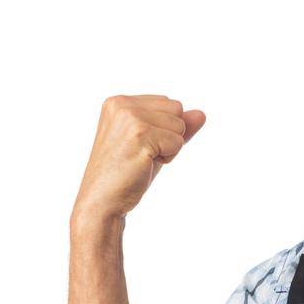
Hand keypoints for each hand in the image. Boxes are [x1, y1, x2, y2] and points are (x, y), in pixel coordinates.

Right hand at [73, 95, 206, 222]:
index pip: (169, 103)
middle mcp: (122, 104)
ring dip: (169, 148)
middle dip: (169, 135)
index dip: (164, 130)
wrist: (102, 201)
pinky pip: (178, 142)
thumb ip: (175, 126)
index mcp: (119, 102)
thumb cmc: (126, 175)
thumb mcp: (153, 144)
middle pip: (177, 109)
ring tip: (142, 160)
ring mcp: (130, 118)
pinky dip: (168, 158)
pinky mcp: (140, 135)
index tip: (139, 146)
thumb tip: (201, 114)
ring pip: (180, 125)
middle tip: (142, 154)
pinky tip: (144, 165)